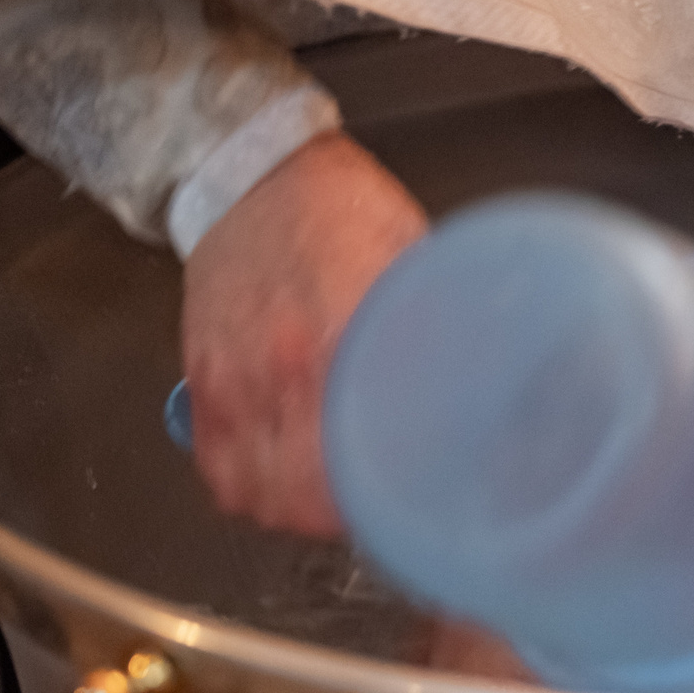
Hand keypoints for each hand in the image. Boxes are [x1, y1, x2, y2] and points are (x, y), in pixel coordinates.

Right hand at [181, 131, 426, 534]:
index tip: (416, 510)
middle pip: (303, 494)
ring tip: (333, 504)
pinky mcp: (202, 378)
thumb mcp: (412, 258)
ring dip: (295, 512)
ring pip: (255, 491)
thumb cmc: (340, 211)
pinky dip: (247, 487)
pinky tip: (282, 484)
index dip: (386, 504)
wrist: (255, 174)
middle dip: (345, 518)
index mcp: (340, 339)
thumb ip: (437, 323)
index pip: (357, 460)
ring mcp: (233, 378)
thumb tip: (491, 371)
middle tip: (382, 510)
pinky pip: (216, 464)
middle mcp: (280, 368)